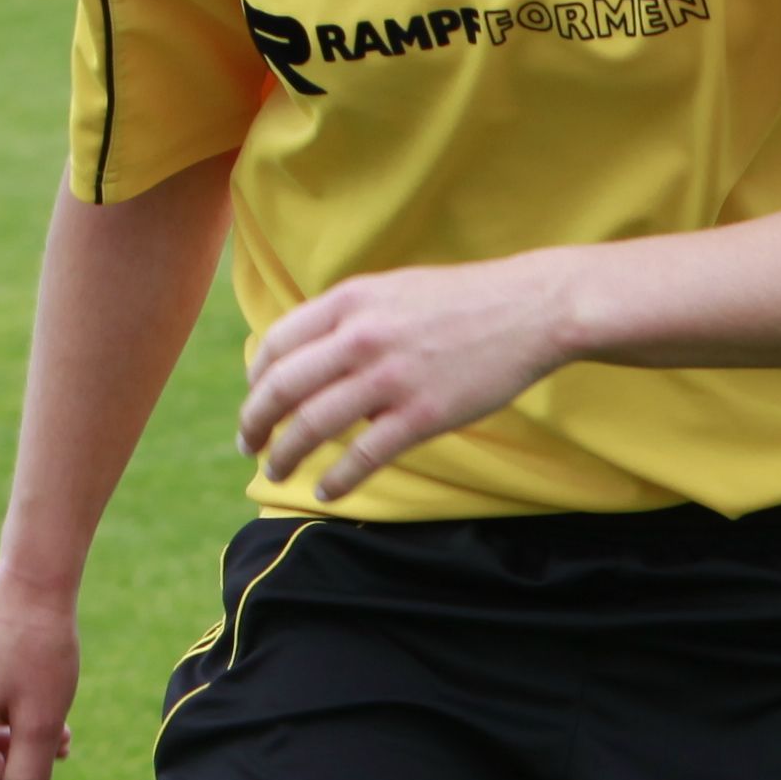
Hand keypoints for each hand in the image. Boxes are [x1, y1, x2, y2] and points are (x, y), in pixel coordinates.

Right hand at [0, 575, 82, 779]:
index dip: (12, 775)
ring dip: (13, 731)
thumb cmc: (42, 651)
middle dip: (16, 751)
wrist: (34, 582)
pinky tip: (30, 690)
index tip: (48, 749)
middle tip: (62, 736)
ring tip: (54, 713)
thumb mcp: (43, 721)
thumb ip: (30, 774)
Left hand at [240, 255, 575, 501]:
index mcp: (351, 301)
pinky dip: (337, 478)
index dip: (256, 376)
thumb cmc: (466, 300)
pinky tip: (326, 490)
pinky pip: (363, 456)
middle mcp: (362, 337)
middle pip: (282, 386)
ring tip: (275, 470)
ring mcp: (391, 378)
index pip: (277, 343)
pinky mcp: (423, 415)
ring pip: (313, 425)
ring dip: (284, 453)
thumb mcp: (395, 289)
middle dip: (255, 420)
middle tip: (246, 442)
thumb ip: (351, 317)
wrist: (533, 308)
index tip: (255, 398)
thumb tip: (312, 356)